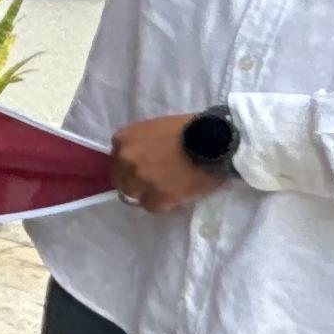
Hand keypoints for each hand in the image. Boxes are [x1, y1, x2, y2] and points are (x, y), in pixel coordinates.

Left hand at [109, 113, 228, 214]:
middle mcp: (126, 159)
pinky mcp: (158, 197)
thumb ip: (142, 142)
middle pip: (122, 179)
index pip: (118, 159)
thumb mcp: (156, 127)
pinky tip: (176, 195)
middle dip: (136, 181)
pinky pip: (152, 207)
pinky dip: (163, 203)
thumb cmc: (190, 128)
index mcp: (124, 139)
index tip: (145, 167)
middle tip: (156, 180)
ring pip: (135, 194)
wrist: (215, 140)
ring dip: (148, 193)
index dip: (132, 165)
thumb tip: (143, 157)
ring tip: (167, 188)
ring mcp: (141, 179)